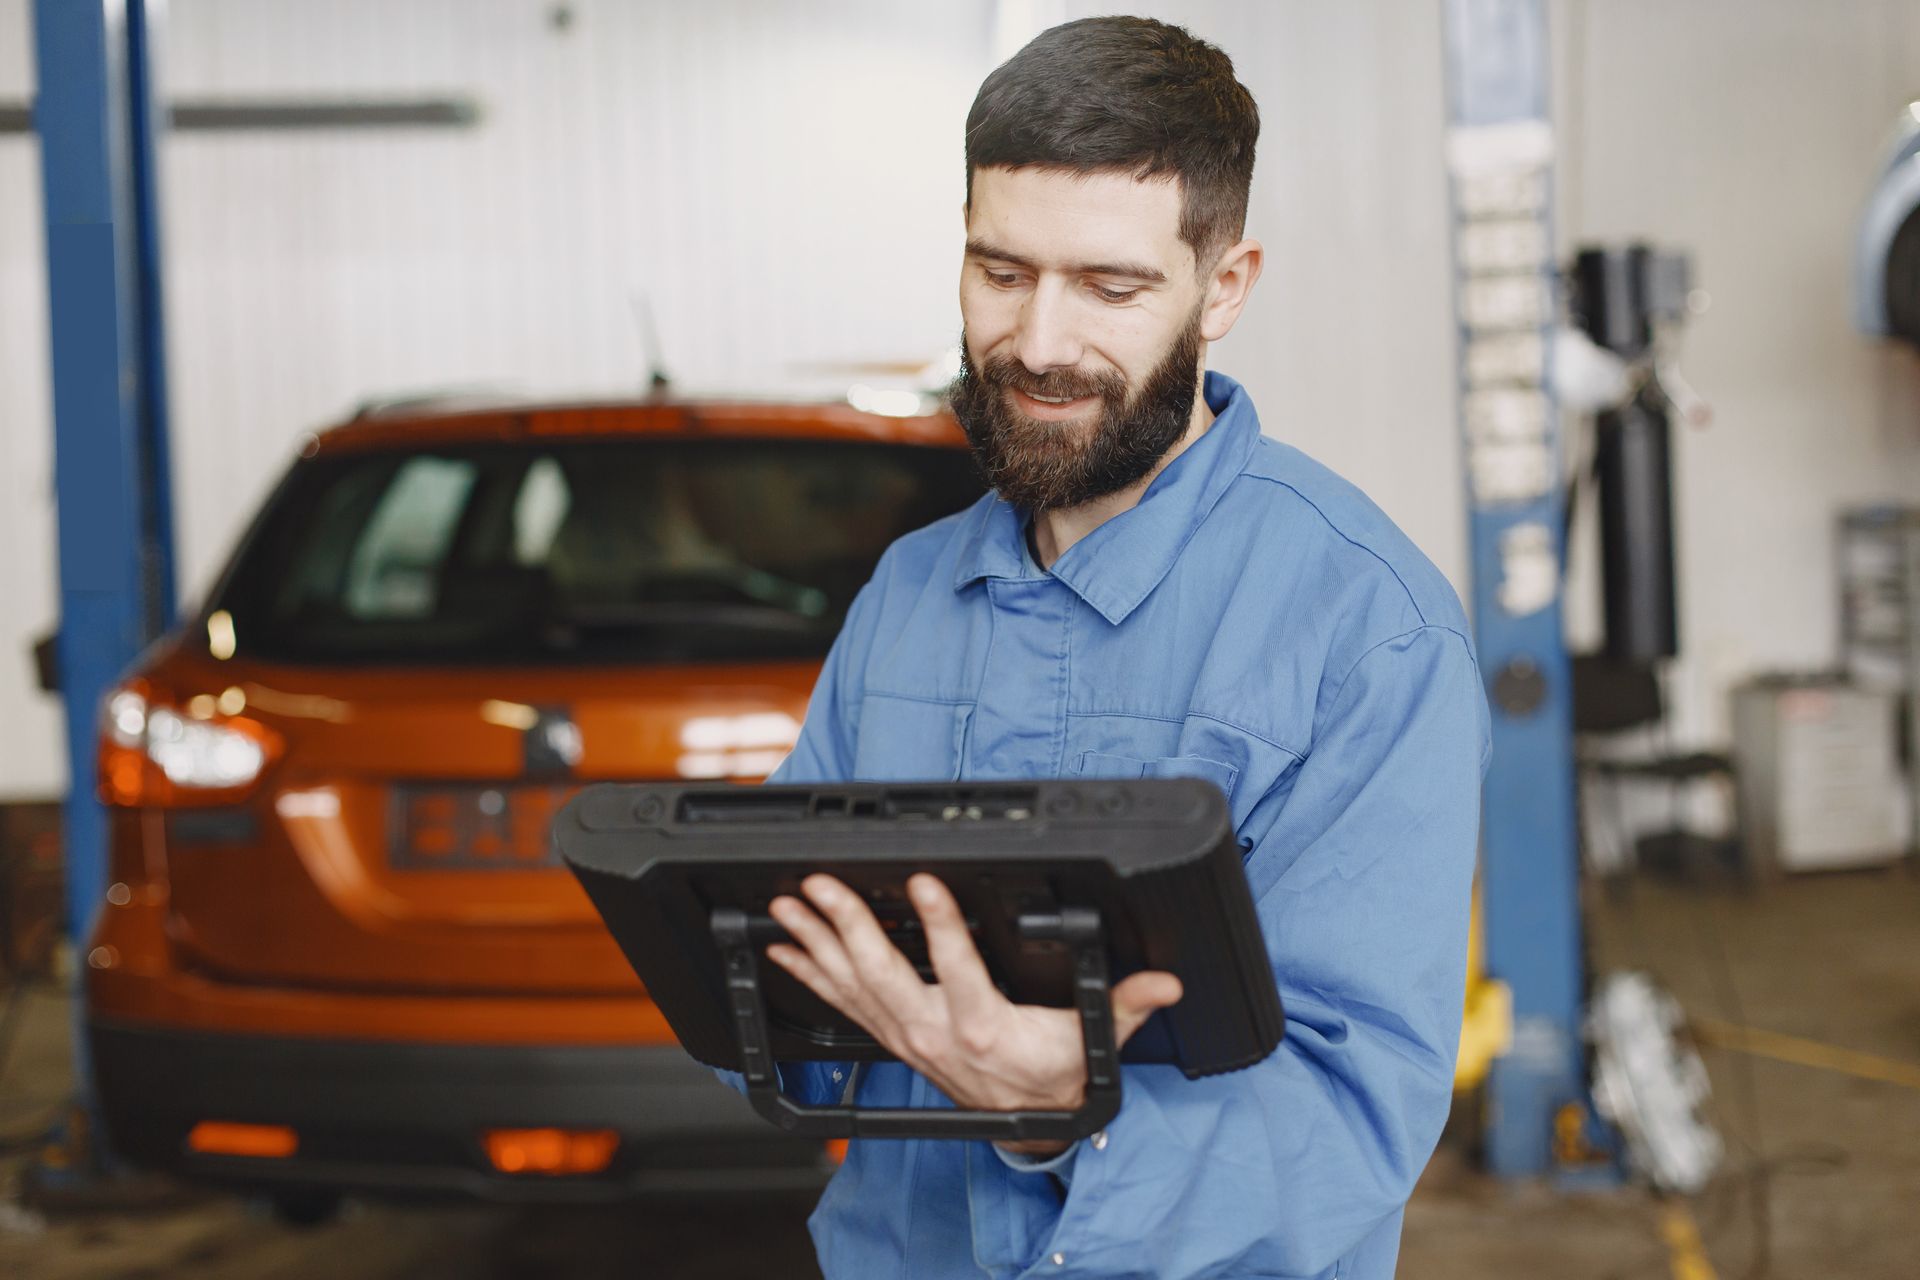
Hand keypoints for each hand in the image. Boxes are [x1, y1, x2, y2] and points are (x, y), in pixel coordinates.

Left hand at [764, 872, 1181, 1156]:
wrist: (1032, 1126)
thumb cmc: (1055, 1076)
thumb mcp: (1096, 1042)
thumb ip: (1127, 1005)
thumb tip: (1165, 983)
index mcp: (984, 1028)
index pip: (958, 967)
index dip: (938, 924)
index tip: (921, 883)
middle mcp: (934, 1033)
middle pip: (881, 973)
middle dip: (846, 926)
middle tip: (819, 885)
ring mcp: (906, 1038)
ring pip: (851, 986)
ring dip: (815, 943)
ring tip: (787, 906)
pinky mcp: (892, 1039)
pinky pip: (842, 1005)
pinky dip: (809, 975)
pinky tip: (784, 949)